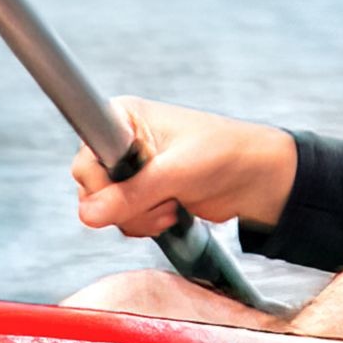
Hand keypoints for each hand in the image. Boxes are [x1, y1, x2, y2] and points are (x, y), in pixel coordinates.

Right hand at [72, 101, 297, 241]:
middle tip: (157, 199)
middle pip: (92, 188)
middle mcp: (124, 142)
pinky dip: (145, 224)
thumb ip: (130, 194)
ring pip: (107, 209)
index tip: (123, 190)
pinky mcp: (145, 194)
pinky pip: (124, 219)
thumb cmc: (224, 154)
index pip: (86, 155)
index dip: (100, 181)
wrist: (255, 179)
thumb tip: (89, 214)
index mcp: (126, 118)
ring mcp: (134, 170)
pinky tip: (171, 212)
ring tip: (170, 204)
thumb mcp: (174, 173)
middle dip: (124, 204)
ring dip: (138, 217)